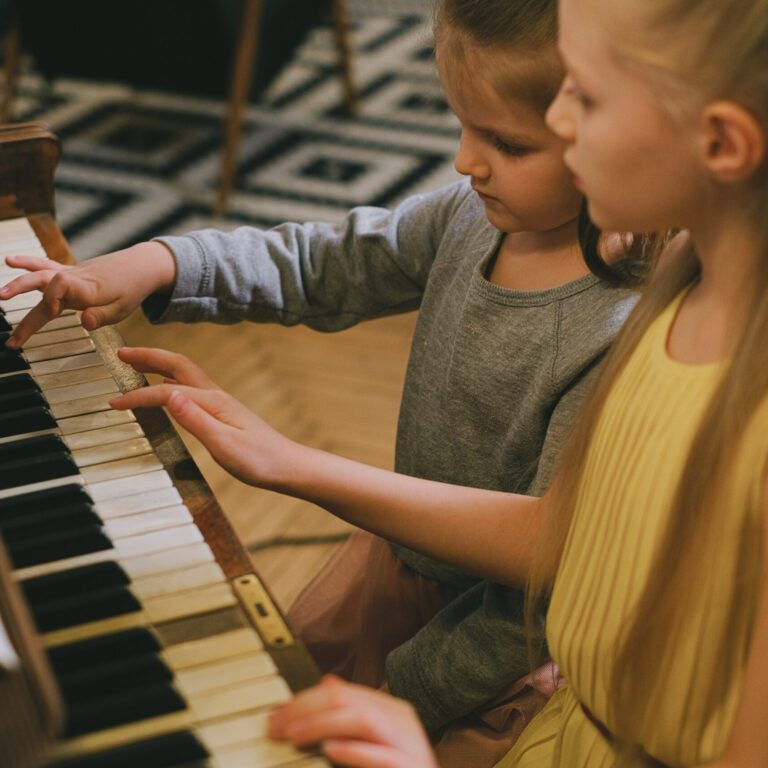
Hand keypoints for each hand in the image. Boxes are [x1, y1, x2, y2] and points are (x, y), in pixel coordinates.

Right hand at [0, 241, 175, 348]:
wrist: (140, 266)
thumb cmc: (131, 289)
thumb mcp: (122, 309)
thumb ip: (101, 317)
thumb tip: (83, 322)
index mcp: (87, 289)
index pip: (60, 285)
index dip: (51, 297)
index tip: (52, 312)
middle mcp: (75, 280)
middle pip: (43, 282)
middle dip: (22, 292)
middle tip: (3, 302)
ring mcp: (70, 274)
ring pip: (41, 274)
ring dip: (19, 282)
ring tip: (1, 293)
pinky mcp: (70, 273)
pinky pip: (47, 266)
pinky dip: (29, 263)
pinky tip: (10, 260)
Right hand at [109, 347, 296, 488]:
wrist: (289, 467)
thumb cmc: (260, 461)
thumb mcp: (224, 445)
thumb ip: (196, 421)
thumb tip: (169, 395)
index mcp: (213, 402)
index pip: (166, 392)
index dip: (137, 396)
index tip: (113, 403)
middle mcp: (216, 396)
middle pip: (177, 366)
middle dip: (148, 357)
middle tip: (120, 353)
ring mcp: (220, 403)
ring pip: (184, 374)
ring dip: (158, 365)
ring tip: (136, 364)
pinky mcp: (223, 413)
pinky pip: (190, 388)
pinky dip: (171, 381)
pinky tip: (167, 392)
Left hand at [268, 676, 436, 767]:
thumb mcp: (374, 738)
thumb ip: (352, 712)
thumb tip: (326, 681)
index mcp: (391, 709)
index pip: (342, 691)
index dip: (304, 699)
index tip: (276, 717)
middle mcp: (400, 720)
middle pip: (348, 700)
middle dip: (306, 708)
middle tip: (276, 726)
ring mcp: (408, 743)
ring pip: (363, 719)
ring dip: (323, 725)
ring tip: (295, 736)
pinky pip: (382, 756)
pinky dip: (354, 751)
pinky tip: (330, 750)